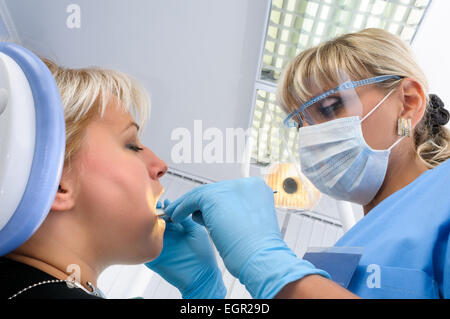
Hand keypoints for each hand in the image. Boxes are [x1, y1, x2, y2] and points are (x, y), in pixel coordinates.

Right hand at [145, 200, 225, 298]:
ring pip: (146, 233)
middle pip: (154, 221)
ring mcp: (159, 246)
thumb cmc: (203, 253)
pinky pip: (143, 248)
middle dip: (151, 214)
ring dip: (144, 225)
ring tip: (147, 218)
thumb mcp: (195, 231)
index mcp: (176, 228)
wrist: (201, 276)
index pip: (165, 214)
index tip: (159, 201)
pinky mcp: (153, 258)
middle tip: (150, 207)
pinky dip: (141, 241)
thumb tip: (172, 205)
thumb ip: (184, 218)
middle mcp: (166, 236)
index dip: (161, 208)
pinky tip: (144, 234)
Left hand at [165, 177, 329, 298]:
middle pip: (215, 191)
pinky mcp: (215, 196)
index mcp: (257, 188)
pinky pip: (193, 199)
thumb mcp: (245, 224)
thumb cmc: (254, 250)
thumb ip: (229, 213)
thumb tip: (203, 212)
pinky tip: (176, 218)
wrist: (260, 258)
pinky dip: (182, 208)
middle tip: (183, 212)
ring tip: (176, 215)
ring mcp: (231, 187)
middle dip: (198, 203)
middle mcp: (246, 183)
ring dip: (187, 204)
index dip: (213, 203)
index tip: (200, 212)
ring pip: (203, 193)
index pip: (228, 192)